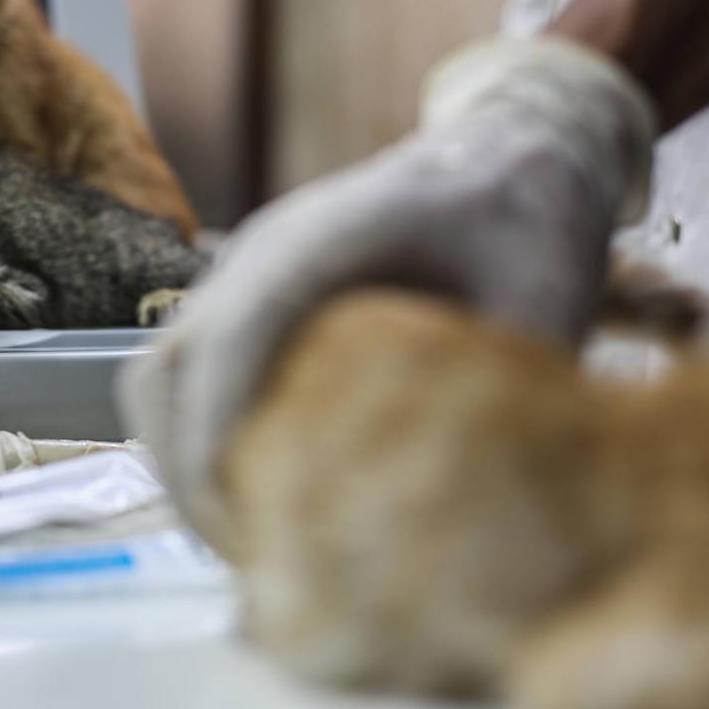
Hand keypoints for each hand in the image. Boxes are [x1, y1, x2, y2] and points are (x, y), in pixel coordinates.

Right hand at [118, 38, 656, 543]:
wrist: (506, 151)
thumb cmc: (532, 218)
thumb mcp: (548, 298)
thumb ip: (503, 391)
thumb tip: (458, 508)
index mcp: (329, 236)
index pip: (235, 334)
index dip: (218, 433)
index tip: (242, 523)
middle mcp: (262, 252)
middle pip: (166, 366)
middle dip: (187, 472)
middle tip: (251, 557)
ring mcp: (244, 272)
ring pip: (161, 375)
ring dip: (183, 462)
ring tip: (247, 537)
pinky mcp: (249, 298)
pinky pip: (187, 373)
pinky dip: (200, 440)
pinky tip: (260, 491)